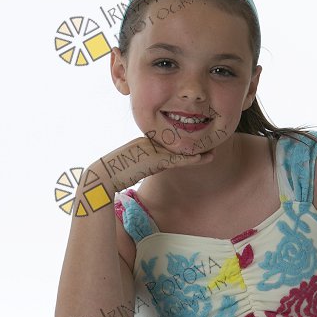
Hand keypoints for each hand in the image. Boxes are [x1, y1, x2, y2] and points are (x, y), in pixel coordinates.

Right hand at [91, 113, 224, 192]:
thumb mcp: (131, 164)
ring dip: (197, 152)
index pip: (169, 142)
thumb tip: (145, 168)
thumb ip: (142, 162)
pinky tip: (203, 158)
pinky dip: (190, 159)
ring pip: (180, 150)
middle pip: (177, 143)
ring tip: (212, 153)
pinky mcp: (154, 159)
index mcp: (145, 141)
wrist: (104, 175)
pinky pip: (176, 159)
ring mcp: (153, 149)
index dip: (184, 145)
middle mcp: (151, 141)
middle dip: (193, 145)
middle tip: (210, 145)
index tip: (196, 148)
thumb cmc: (113, 172)